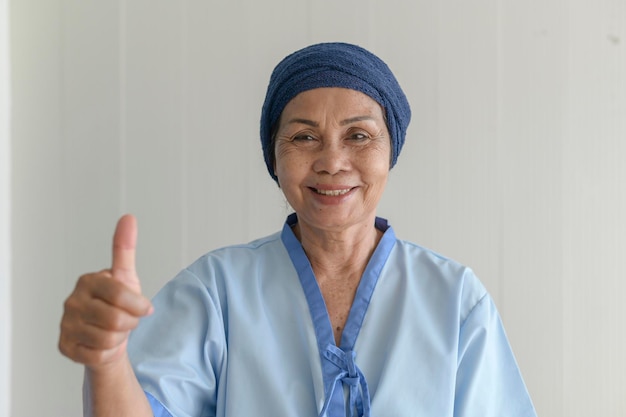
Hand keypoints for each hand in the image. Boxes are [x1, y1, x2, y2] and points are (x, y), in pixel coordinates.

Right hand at [59, 215, 152, 370]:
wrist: (107, 335)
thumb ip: (125, 249)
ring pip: (108, 339)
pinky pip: (98, 356)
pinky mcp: (65, 346)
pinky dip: (109, 353)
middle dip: (131, 323)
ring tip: (116, 330)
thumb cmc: (117, 303)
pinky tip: (105, 344)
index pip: (121, 294)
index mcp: (88, 281)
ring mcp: (65, 324)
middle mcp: (72, 301)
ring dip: (120, 338)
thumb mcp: (126, 277)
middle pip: (116, 320)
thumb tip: (128, 218)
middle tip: (128, 320)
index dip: (138, 305)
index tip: (145, 308)